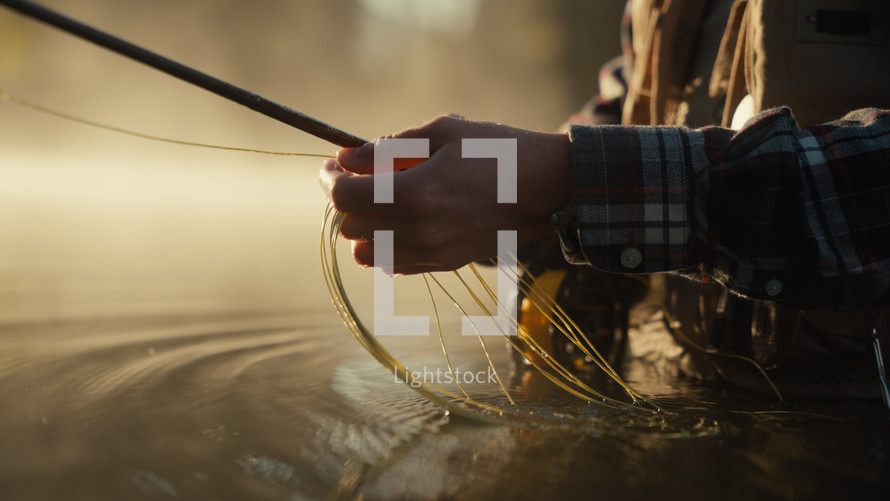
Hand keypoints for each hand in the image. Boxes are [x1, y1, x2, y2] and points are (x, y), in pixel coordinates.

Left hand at [319, 115, 572, 273]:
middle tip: (357, 176)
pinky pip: (393, 264)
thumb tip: (347, 158)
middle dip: (344, 199)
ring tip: (380, 201)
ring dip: (362, 226)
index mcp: (415, 194)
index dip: (330, 178)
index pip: (345, 196)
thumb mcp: (441, 133)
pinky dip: (385, 244)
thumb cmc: (497, 150)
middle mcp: (419, 230)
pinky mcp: (444, 264)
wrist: (545, 187)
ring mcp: (432, 252)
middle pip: (349, 225)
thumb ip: (387, 148)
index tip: (334, 165)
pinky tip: (401, 220)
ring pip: (366, 252)